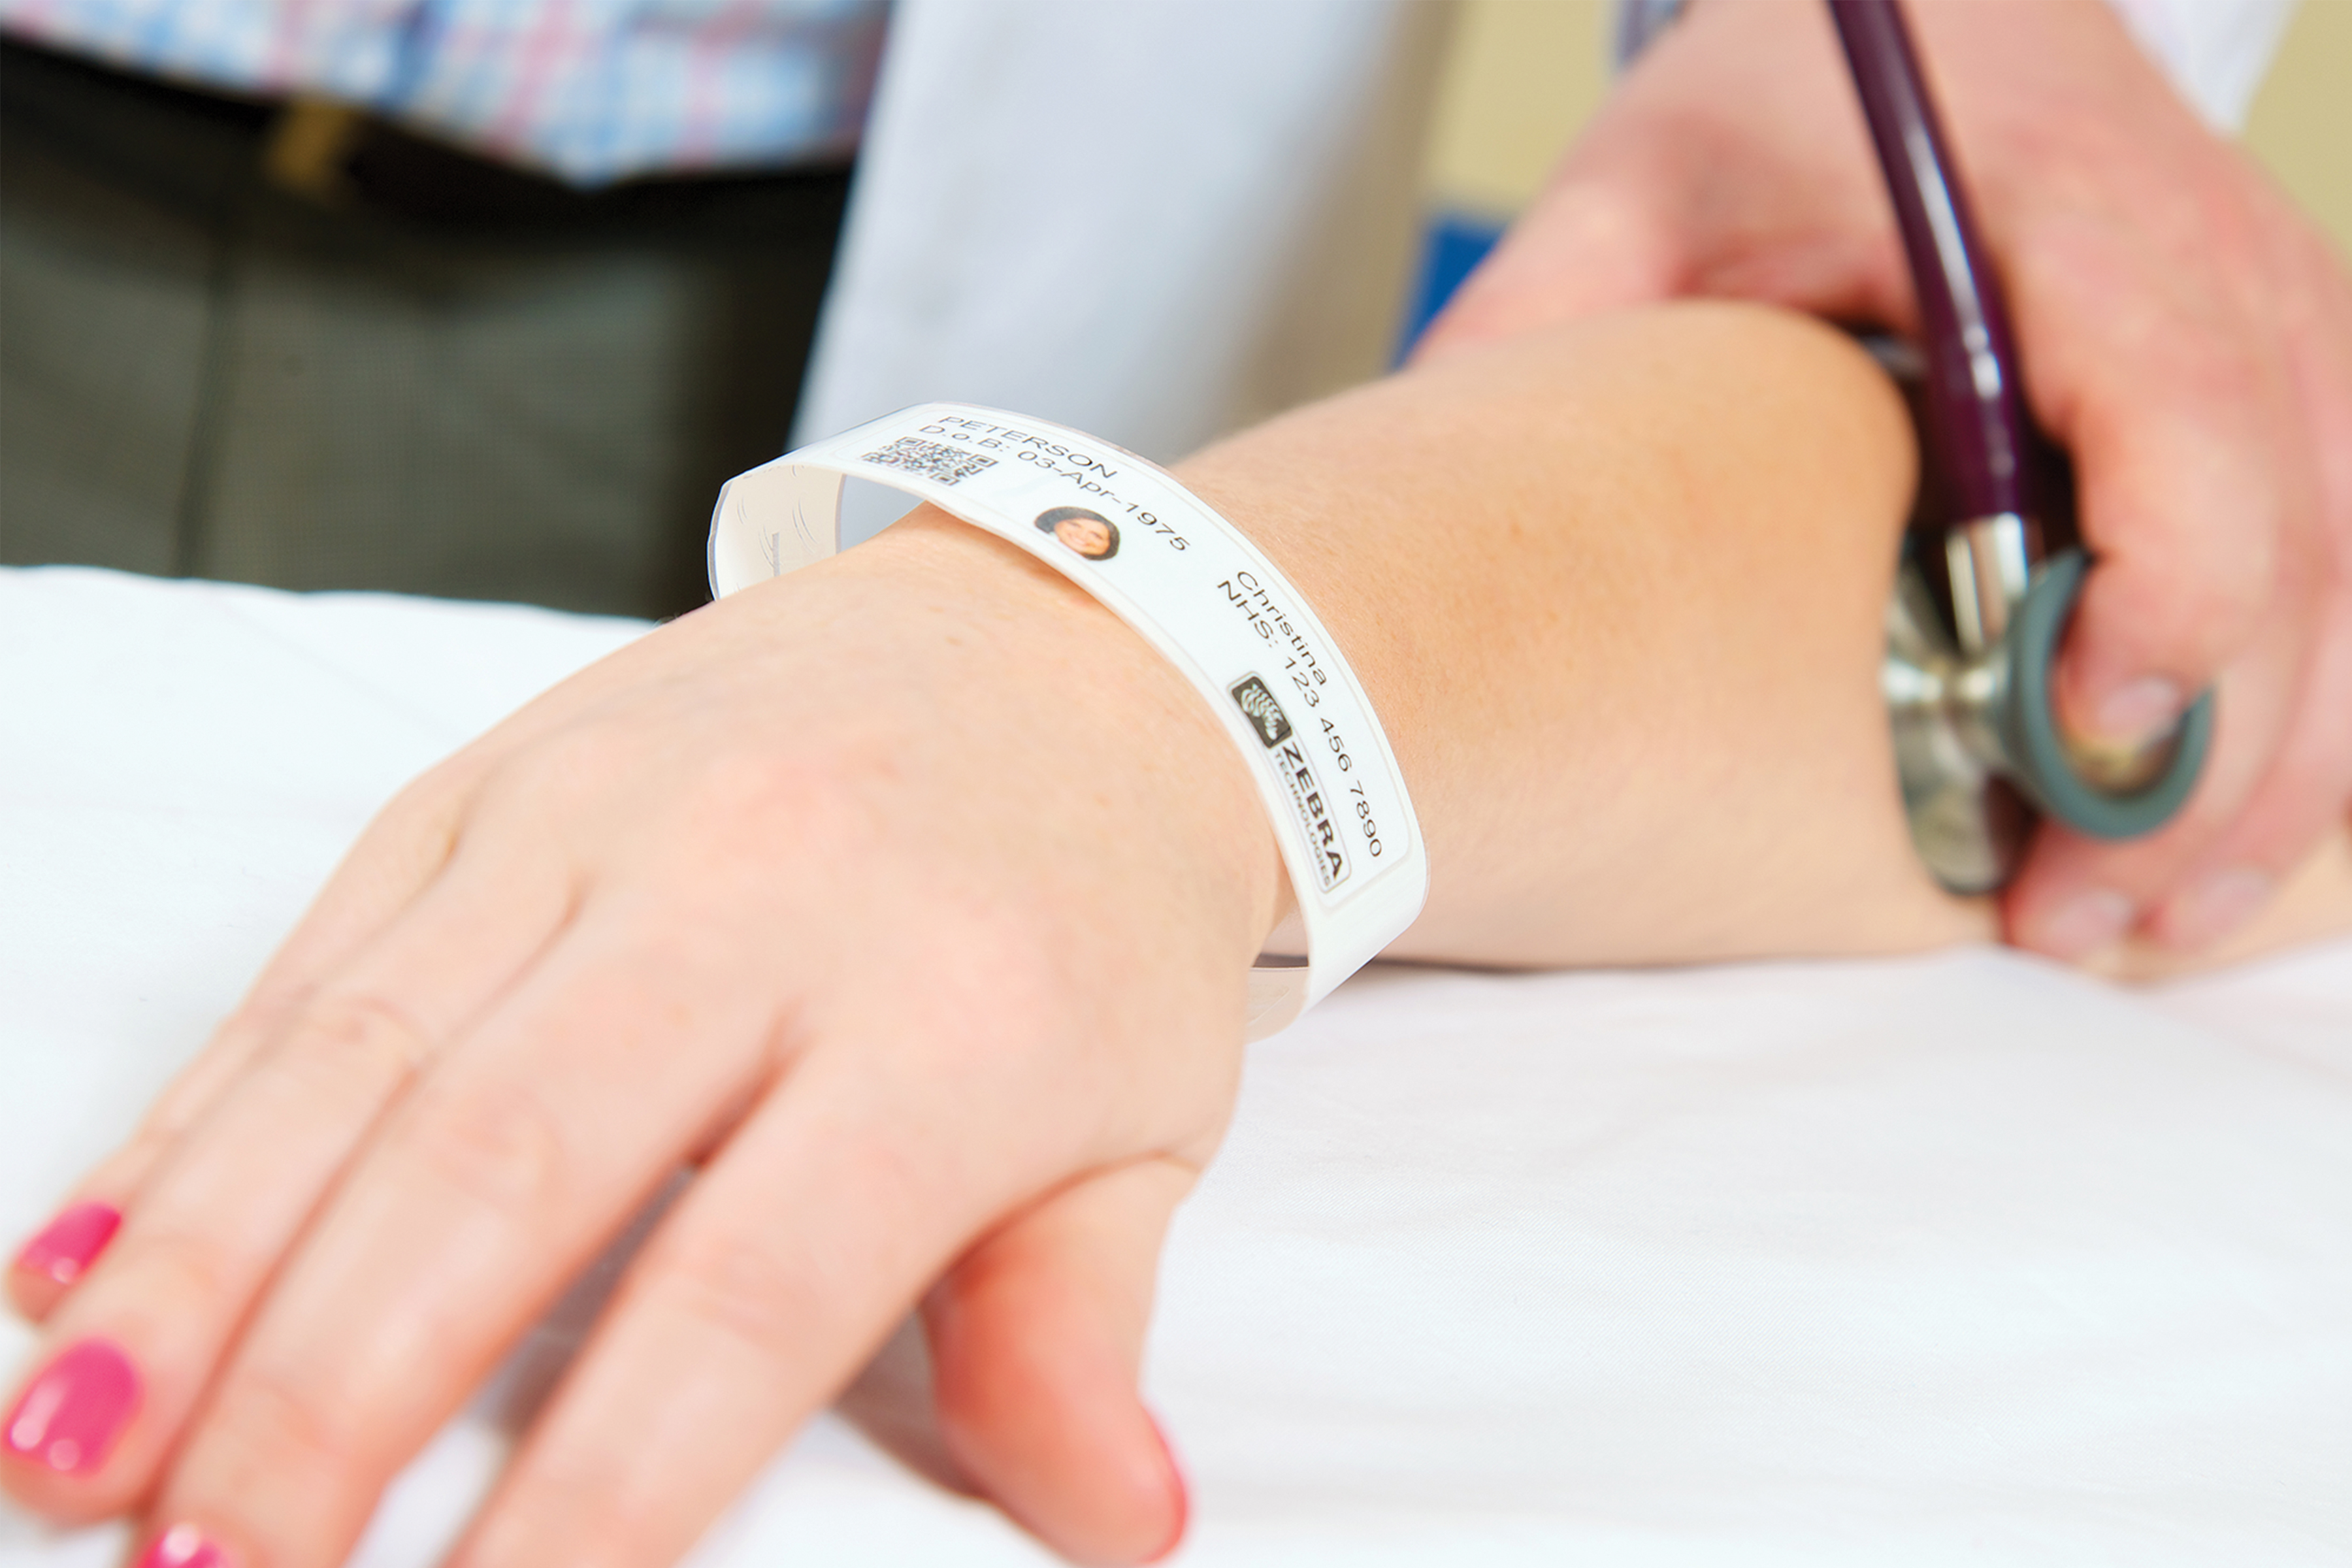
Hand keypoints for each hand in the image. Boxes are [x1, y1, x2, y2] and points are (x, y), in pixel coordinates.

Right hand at [2, 513, 1273, 1565]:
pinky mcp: (507, 767)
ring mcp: (611, 812)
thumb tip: (1118, 1523)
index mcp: (950, 1016)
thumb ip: (1078, 1326)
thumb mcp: (1145, 1121)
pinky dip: (201, 1116)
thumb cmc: (1101, 910)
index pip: (750, 1293)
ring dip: (202, 1266)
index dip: (604, 1490)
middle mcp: (762, 892)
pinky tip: (92, 1257)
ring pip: (363, 1053)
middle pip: (504, 1166)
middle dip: (326, 1398)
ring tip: (76, 1450)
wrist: (1077, 632)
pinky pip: (326, 954)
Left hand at [1417, 0, 2351, 961]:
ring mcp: (2292, 331)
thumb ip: (1549, 318)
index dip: (2164, 601)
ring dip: (2274, 773)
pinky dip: (2304, 711)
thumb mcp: (1643, 182)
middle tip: (2070, 922)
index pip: (2184, 423)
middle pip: (2299, 549)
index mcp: (2073, 230)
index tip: (2068, 748)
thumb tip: (1436, 490)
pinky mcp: (2300, 383)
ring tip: (2139, 923)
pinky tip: (2211, 829)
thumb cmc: (1794, 88)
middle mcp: (2227, 279)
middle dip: (2203, 765)